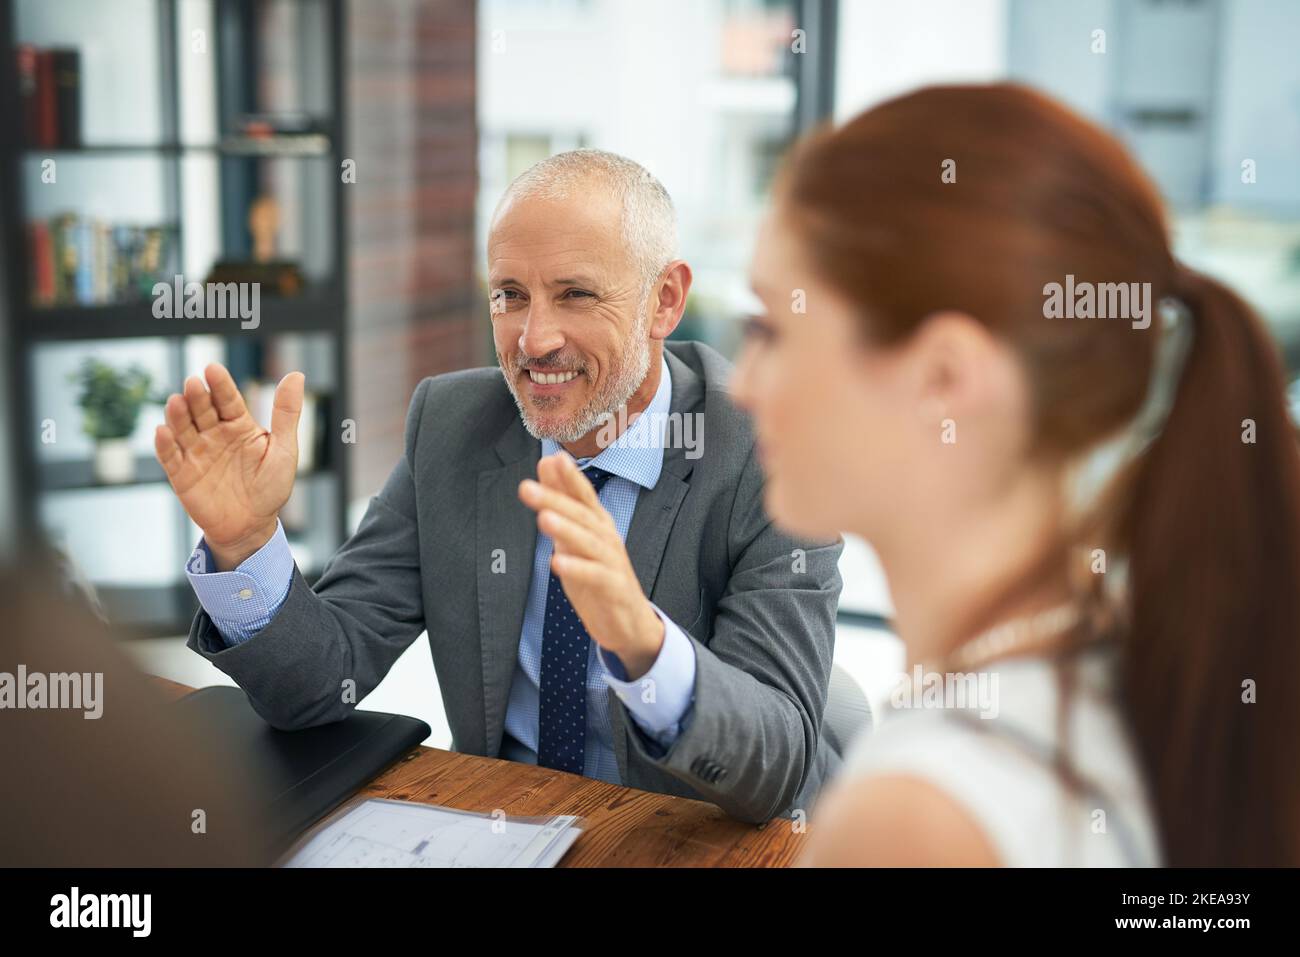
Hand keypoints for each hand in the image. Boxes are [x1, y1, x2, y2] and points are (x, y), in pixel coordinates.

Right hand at [154, 363, 303, 570]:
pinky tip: (163, 432)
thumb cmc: (271, 487)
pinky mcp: (181, 474)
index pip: (227, 400)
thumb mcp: (284, 449)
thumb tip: (296, 375)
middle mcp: (214, 434)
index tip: (213, 369)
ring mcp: (196, 453)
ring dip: (178, 415)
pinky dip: (164, 445)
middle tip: (194, 384)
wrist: (252, 526)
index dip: (220, 385)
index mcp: (239, 425)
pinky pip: (170, 457)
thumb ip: (286, 413)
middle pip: (202, 410)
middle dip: (197, 396)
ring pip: (182, 428)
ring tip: (177, 401)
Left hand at [518, 452, 664, 678]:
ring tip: (543, 518)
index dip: (569, 477)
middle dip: (554, 500)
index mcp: (598, 523)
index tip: (551, 459)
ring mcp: (612, 562)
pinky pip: (595, 576)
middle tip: (526, 488)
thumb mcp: (576, 536)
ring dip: (566, 529)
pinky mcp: (614, 588)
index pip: (582, 495)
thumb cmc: (599, 575)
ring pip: (588, 542)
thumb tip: (546, 464)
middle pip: (581, 515)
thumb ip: (562, 501)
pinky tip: (556, 562)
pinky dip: (577, 569)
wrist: (628, 621)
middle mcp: (607, 537)